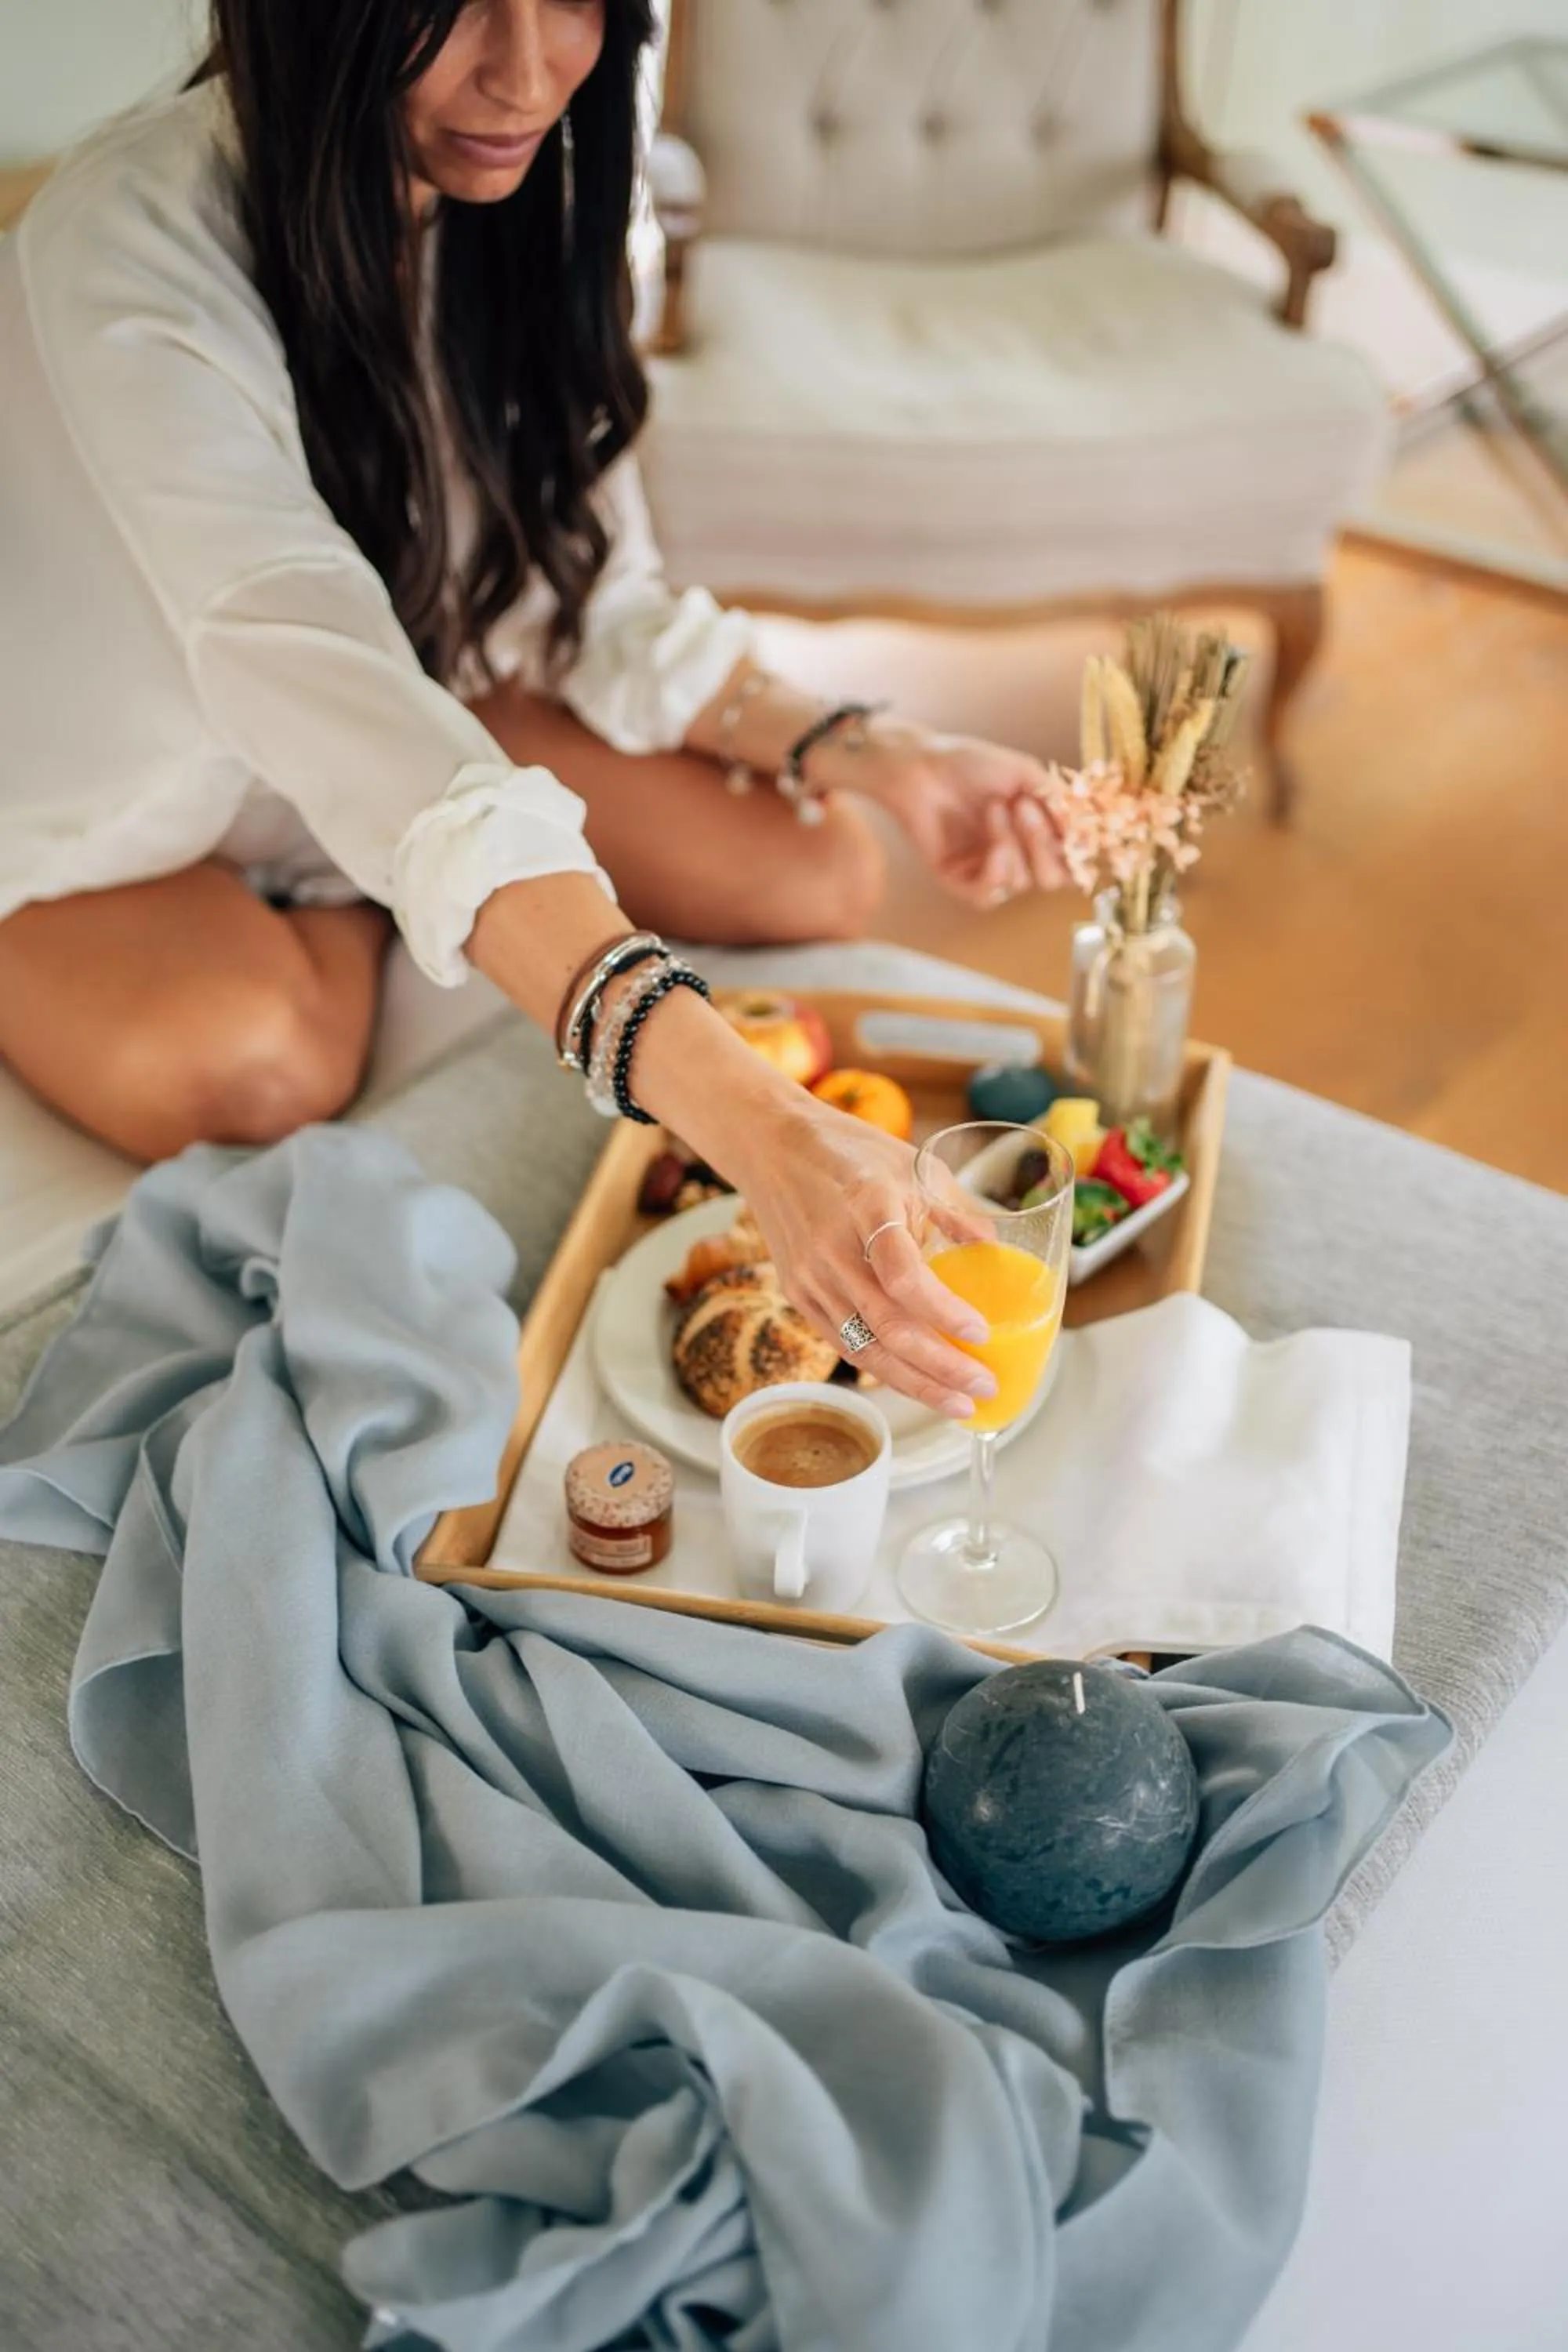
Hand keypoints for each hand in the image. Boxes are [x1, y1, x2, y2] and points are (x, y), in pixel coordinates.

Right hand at [726, 1093, 999, 1421]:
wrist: (773, 1148)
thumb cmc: (851, 1152)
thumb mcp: (913, 1164)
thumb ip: (956, 1210)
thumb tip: (996, 1252)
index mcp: (867, 1205)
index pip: (903, 1274)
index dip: (943, 1311)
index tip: (981, 1331)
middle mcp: (832, 1248)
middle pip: (888, 1326)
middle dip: (941, 1366)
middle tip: (985, 1385)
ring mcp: (810, 1277)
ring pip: (866, 1348)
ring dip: (916, 1382)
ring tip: (959, 1402)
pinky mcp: (798, 1294)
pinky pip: (845, 1343)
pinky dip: (884, 1368)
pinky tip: (917, 1382)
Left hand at [816, 720, 1066, 907]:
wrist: (920, 766)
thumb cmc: (970, 762)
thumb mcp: (1024, 772)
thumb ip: (1057, 799)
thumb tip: (1085, 828)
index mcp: (1038, 830)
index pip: (1073, 858)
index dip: (1081, 853)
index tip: (1080, 835)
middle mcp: (1018, 853)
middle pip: (1053, 879)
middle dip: (1045, 846)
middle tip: (1024, 808)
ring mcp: (989, 869)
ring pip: (1022, 882)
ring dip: (1012, 843)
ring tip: (993, 807)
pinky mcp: (960, 881)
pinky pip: (989, 896)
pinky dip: (995, 872)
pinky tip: (990, 846)